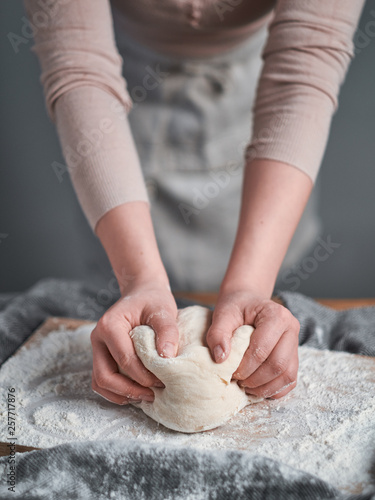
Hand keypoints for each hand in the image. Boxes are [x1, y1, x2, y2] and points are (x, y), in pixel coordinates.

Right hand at [90, 281, 178, 404]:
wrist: (143, 292)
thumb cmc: (153, 300)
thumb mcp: (164, 310)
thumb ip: (167, 331)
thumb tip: (167, 358)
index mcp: (110, 325)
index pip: (124, 359)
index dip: (143, 375)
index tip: (162, 382)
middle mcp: (98, 338)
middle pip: (104, 376)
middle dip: (129, 390)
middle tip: (152, 395)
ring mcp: (98, 348)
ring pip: (100, 382)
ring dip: (121, 394)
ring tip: (145, 396)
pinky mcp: (103, 355)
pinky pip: (103, 380)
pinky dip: (116, 391)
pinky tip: (136, 391)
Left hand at [206, 290, 299, 398]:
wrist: (248, 301)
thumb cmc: (237, 307)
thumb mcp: (223, 314)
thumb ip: (218, 333)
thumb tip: (220, 358)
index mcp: (276, 315)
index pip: (262, 349)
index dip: (245, 366)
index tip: (230, 371)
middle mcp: (291, 329)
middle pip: (278, 365)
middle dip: (255, 379)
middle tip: (237, 380)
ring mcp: (295, 344)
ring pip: (287, 376)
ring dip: (265, 387)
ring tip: (245, 386)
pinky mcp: (294, 357)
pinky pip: (290, 381)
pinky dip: (274, 389)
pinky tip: (256, 387)